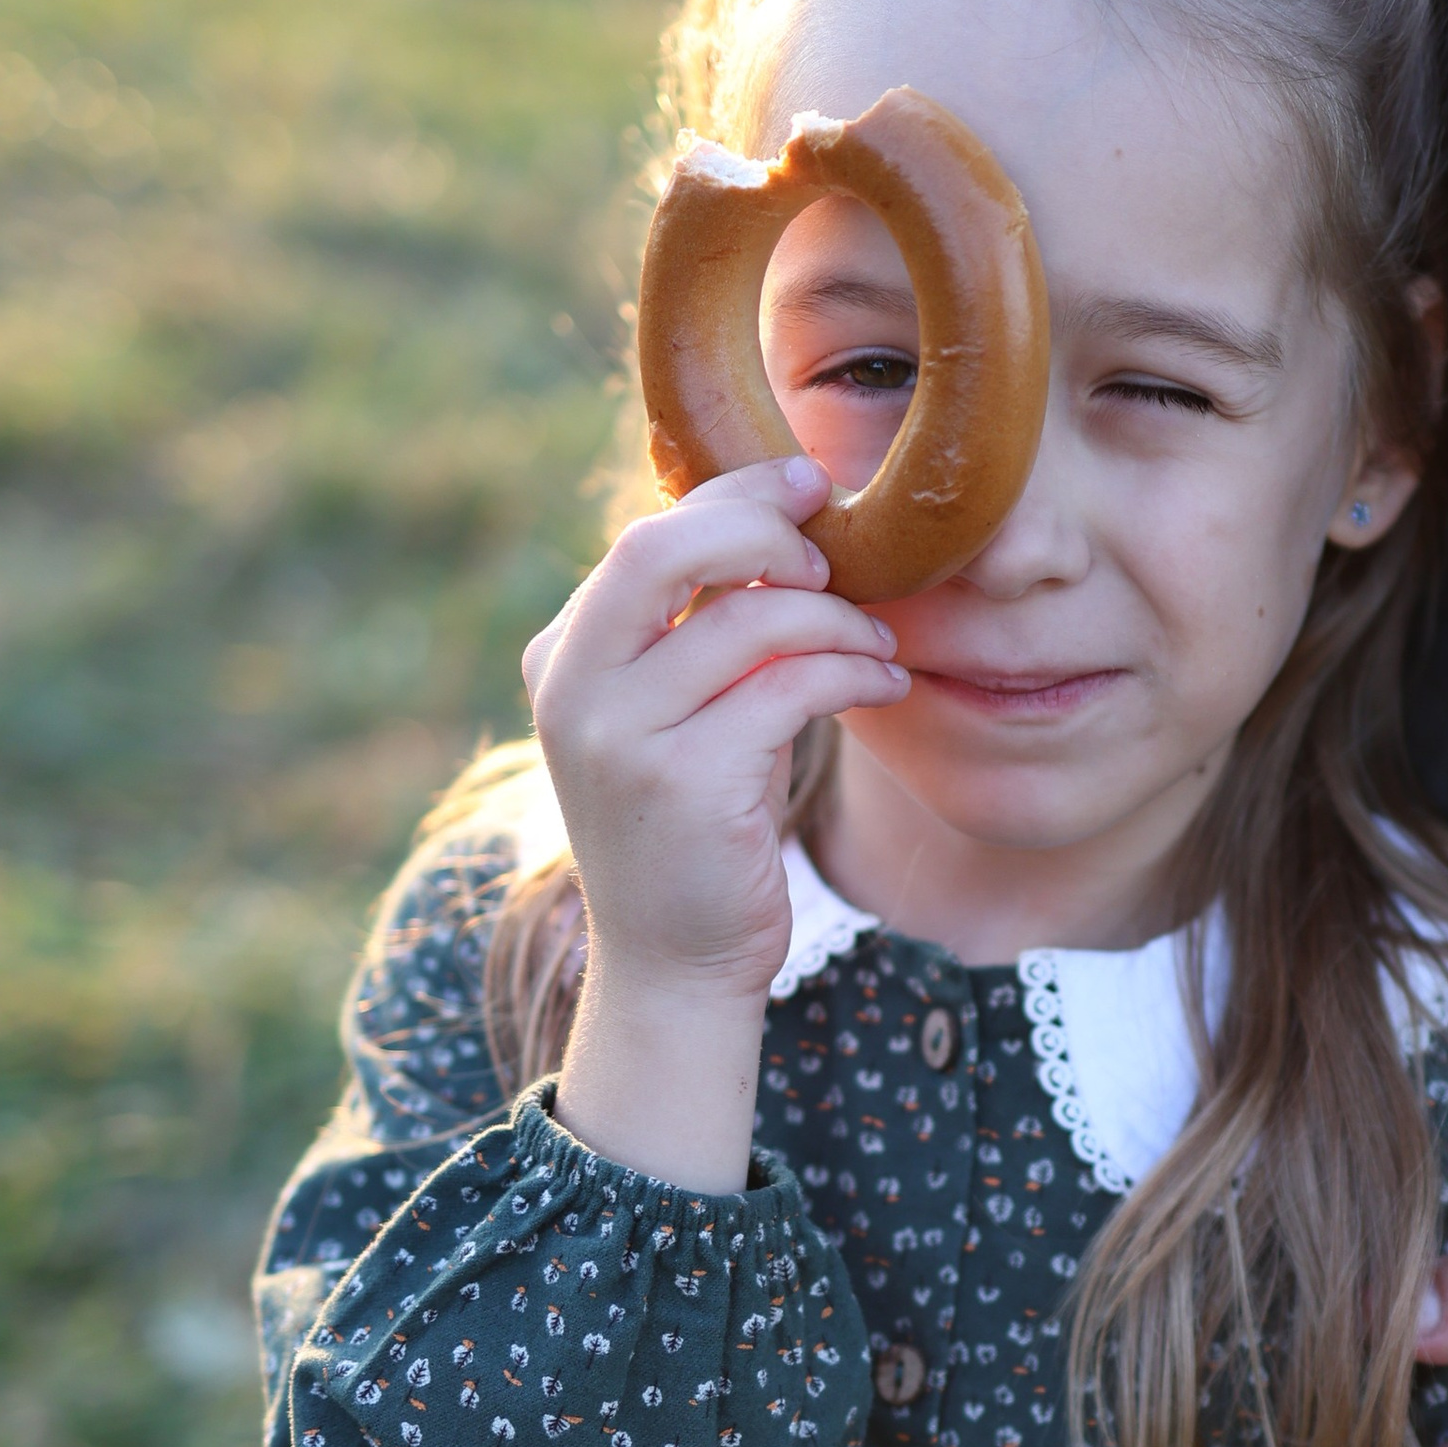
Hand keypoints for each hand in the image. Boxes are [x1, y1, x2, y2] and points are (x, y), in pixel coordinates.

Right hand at [520, 456, 906, 1185]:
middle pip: (664, 548)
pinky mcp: (686, 781)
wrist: (677, 962)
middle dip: (766, 530)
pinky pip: (791, 685)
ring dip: (840, 622)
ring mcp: (619, 735)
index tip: (807, 483)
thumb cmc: (698, 826)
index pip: (647, 538)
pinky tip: (884, 686)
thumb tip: (778, 518)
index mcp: (563, 655)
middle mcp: (573, 686)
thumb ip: (701, 627)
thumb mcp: (683, 713)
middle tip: (835, 560)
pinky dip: (852, 672)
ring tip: (881, 649)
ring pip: (751, 619)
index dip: (735, 497)